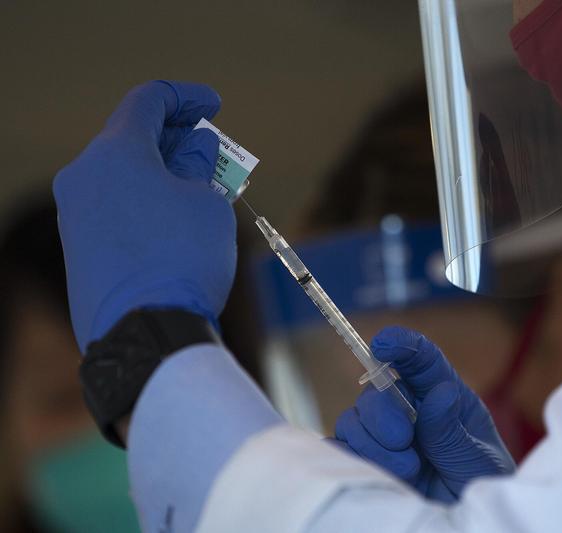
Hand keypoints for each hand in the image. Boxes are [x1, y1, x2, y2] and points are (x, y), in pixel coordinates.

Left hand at [54, 81, 233, 351]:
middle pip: (131, 139)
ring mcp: (75, 216)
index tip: (213, 106)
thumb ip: (199, 166)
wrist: (145, 332)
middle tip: (212, 152)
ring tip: (199, 190)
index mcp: (115, 153)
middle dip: (175, 140)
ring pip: (121, 176)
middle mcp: (84, 177)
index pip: (148, 102)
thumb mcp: (207, 203)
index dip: (186, 98)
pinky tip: (174, 221)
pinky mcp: (78, 250)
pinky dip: (144, 201)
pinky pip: (113, 209)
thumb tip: (193, 150)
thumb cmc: (184, 258)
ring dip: (161, 173)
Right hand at [334, 326, 514, 502]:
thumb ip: (452, 431)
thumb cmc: (480, 482)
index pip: (420, 360)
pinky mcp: (367, 462)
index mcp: (443, 396)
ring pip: (353, 420)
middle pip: (376, 391)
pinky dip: (348, 457)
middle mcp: (410, 409)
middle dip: (383, 413)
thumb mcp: (477, 458)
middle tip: (404, 440)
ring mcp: (385, 436)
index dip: (401, 344)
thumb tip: (440, 394)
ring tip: (408, 470)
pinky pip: (339, 449)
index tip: (384, 343)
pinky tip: (374, 472)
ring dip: (373, 445)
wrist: (464, 517)